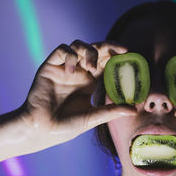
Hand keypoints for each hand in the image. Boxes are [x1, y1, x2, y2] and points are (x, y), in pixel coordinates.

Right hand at [19, 40, 136, 152]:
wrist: (41, 130)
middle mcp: (79, 72)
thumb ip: (112, 111)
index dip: (117, 56)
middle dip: (109, 46)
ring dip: (89, 51)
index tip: (129, 56)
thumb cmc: (66, 127)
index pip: (106, 62)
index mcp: (90, 82)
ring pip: (79, 45)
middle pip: (96, 49)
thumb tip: (134, 109)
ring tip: (91, 67)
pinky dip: (69, 55)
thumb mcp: (93, 117)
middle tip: (121, 50)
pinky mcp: (50, 66)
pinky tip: (71, 70)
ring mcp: (65, 68)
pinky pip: (62, 50)